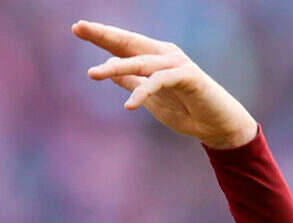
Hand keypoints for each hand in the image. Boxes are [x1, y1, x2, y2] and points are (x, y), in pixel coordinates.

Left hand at [72, 20, 256, 148]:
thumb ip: (131, 80)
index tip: (77, 27)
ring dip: (116, 67)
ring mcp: (177, 64)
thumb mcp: (148, 95)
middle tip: (79, 27)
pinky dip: (143, 92)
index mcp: (153, 57)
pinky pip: (160, 81)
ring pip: (141, 62)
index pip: (122, 44)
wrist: (215, 125)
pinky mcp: (188, 77)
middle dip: (103, 34)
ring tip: (93, 74)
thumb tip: (109, 69)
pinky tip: (129, 105)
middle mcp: (164, 54)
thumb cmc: (183, 108)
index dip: (101, 35)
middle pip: (129, 42)